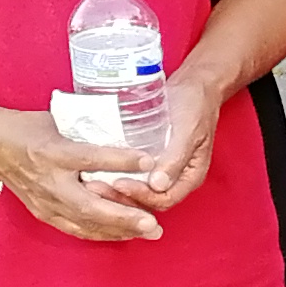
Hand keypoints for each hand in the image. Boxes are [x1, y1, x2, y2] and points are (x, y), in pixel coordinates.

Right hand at [0, 109, 164, 241]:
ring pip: (85, 223)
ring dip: (118, 230)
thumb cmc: (27, 129)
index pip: (90, 158)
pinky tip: (125, 235)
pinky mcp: (43, 212)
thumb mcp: (58, 120)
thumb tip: (130, 131)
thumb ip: (91, 130)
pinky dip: (102, 234)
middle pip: (89, 205)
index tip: (149, 162)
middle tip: (153, 223)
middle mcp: (49, 181)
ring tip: (149, 232)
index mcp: (53, 152)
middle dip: (123, 217)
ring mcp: (45, 201)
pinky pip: (76, 229)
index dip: (121, 160)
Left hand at [98, 74, 226, 213]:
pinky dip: (115, 175)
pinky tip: (97, 169)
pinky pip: (132, 174)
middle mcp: (174, 178)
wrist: (193, 86)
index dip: (141, 196)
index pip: (164, 199)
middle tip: (95, 188)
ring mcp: (160, 169)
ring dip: (115, 189)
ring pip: (137, 188)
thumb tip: (159, 185)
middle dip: (122, 197)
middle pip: (148, 200)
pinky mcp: (148, 158)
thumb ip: (176, 159)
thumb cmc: (195, 107)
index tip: (119, 184)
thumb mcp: (188, 131)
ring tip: (91, 182)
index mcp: (189, 177)